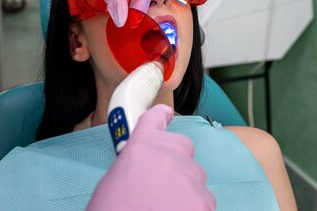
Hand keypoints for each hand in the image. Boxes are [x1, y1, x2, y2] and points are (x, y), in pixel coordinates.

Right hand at [86, 105, 215, 210]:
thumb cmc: (112, 208)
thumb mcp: (113, 178)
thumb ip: (134, 163)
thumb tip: (144, 168)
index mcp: (142, 144)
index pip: (155, 118)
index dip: (162, 115)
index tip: (167, 114)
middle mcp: (169, 152)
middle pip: (183, 149)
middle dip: (176, 163)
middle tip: (162, 186)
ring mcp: (189, 175)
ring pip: (195, 177)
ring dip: (185, 189)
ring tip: (166, 206)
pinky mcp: (203, 200)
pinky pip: (204, 200)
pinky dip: (194, 208)